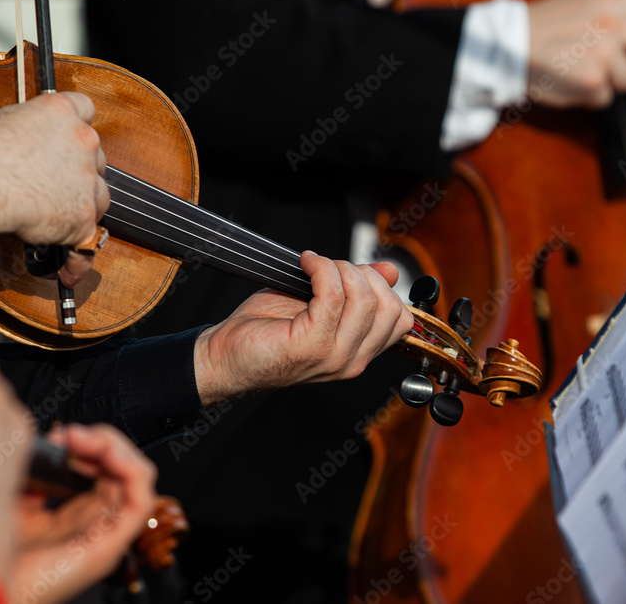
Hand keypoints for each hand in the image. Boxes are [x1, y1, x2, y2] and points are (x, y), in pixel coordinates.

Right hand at [0, 92, 111, 285]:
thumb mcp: (5, 123)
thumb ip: (30, 132)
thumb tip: (24, 145)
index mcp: (62, 111)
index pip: (85, 110)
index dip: (78, 128)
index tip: (70, 139)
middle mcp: (82, 141)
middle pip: (95, 159)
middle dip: (79, 173)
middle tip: (56, 185)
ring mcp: (86, 180)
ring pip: (98, 197)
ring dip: (82, 209)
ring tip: (58, 221)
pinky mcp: (82, 217)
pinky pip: (87, 243)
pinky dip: (77, 260)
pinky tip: (69, 272)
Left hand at [10, 424, 156, 603]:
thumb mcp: (11, 501)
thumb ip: (31, 473)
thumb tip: (43, 445)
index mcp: (74, 518)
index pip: (105, 469)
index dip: (89, 443)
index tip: (58, 436)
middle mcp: (95, 526)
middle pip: (123, 469)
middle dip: (100, 440)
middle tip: (69, 436)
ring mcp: (105, 537)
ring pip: (137, 477)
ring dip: (114, 448)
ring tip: (83, 441)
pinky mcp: (108, 546)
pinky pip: (141, 501)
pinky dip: (131, 469)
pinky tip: (107, 455)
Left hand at [193, 251, 413, 404]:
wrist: (224, 356)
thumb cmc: (265, 331)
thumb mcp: (319, 304)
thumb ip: (355, 290)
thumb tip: (390, 271)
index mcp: (358, 353)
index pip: (400, 319)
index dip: (381, 286)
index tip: (351, 273)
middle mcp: (351, 360)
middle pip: (388, 307)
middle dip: (362, 274)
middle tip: (330, 268)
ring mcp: (333, 356)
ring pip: (363, 299)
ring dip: (339, 269)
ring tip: (314, 266)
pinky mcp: (310, 345)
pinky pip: (333, 296)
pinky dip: (320, 270)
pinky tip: (304, 264)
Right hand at [528, 0, 625, 108]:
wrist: (507, 45)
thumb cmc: (531, 27)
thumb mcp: (574, 4)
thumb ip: (602, 15)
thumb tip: (619, 33)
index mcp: (610, 4)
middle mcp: (615, 27)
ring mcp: (607, 56)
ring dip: (609, 85)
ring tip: (581, 80)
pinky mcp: (595, 82)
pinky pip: (603, 99)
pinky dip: (589, 99)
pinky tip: (569, 88)